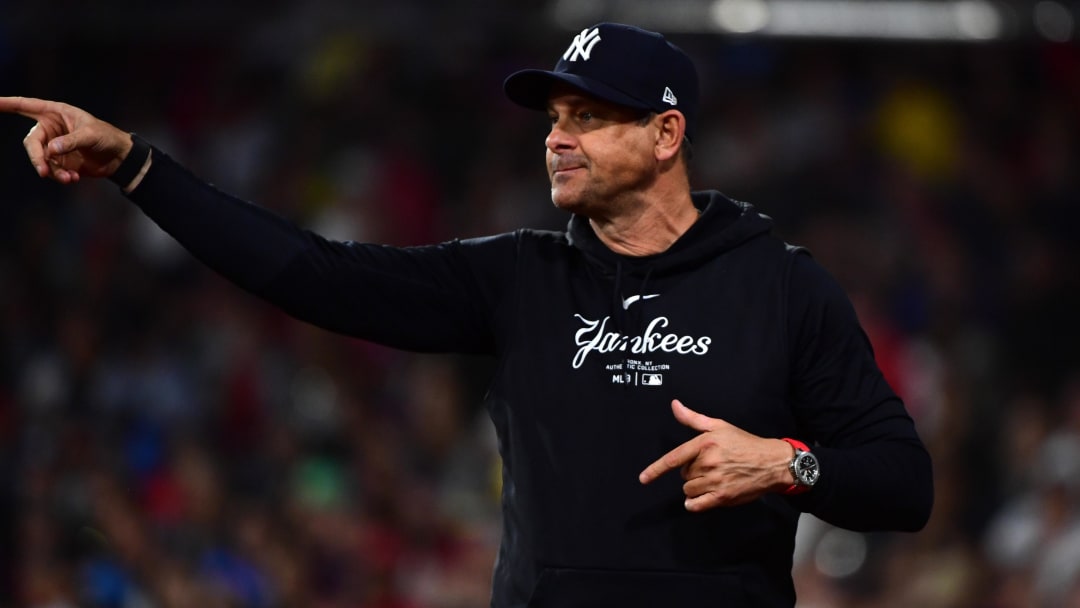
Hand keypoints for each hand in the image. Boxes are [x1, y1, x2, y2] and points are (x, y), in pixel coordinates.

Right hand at [0, 96, 132, 183]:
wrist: (120, 157)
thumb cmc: (107, 137)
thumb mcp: (91, 134)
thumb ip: (71, 141)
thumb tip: (51, 149)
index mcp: (55, 112)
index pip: (26, 105)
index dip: (7, 104)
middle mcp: (51, 129)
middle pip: (32, 143)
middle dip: (36, 158)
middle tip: (43, 171)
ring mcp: (54, 146)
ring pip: (41, 160)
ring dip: (52, 171)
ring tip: (69, 178)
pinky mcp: (60, 162)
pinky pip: (52, 170)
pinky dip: (60, 176)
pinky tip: (73, 179)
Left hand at [639, 399, 793, 510]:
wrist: (771, 462)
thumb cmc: (744, 443)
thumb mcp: (719, 426)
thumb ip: (693, 418)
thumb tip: (674, 405)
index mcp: (704, 444)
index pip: (674, 458)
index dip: (656, 469)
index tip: (643, 478)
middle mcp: (708, 463)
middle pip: (683, 475)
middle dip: (691, 471)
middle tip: (710, 465)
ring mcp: (715, 481)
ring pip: (689, 489)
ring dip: (695, 486)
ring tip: (712, 478)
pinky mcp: (723, 497)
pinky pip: (697, 504)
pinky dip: (694, 503)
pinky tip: (700, 498)